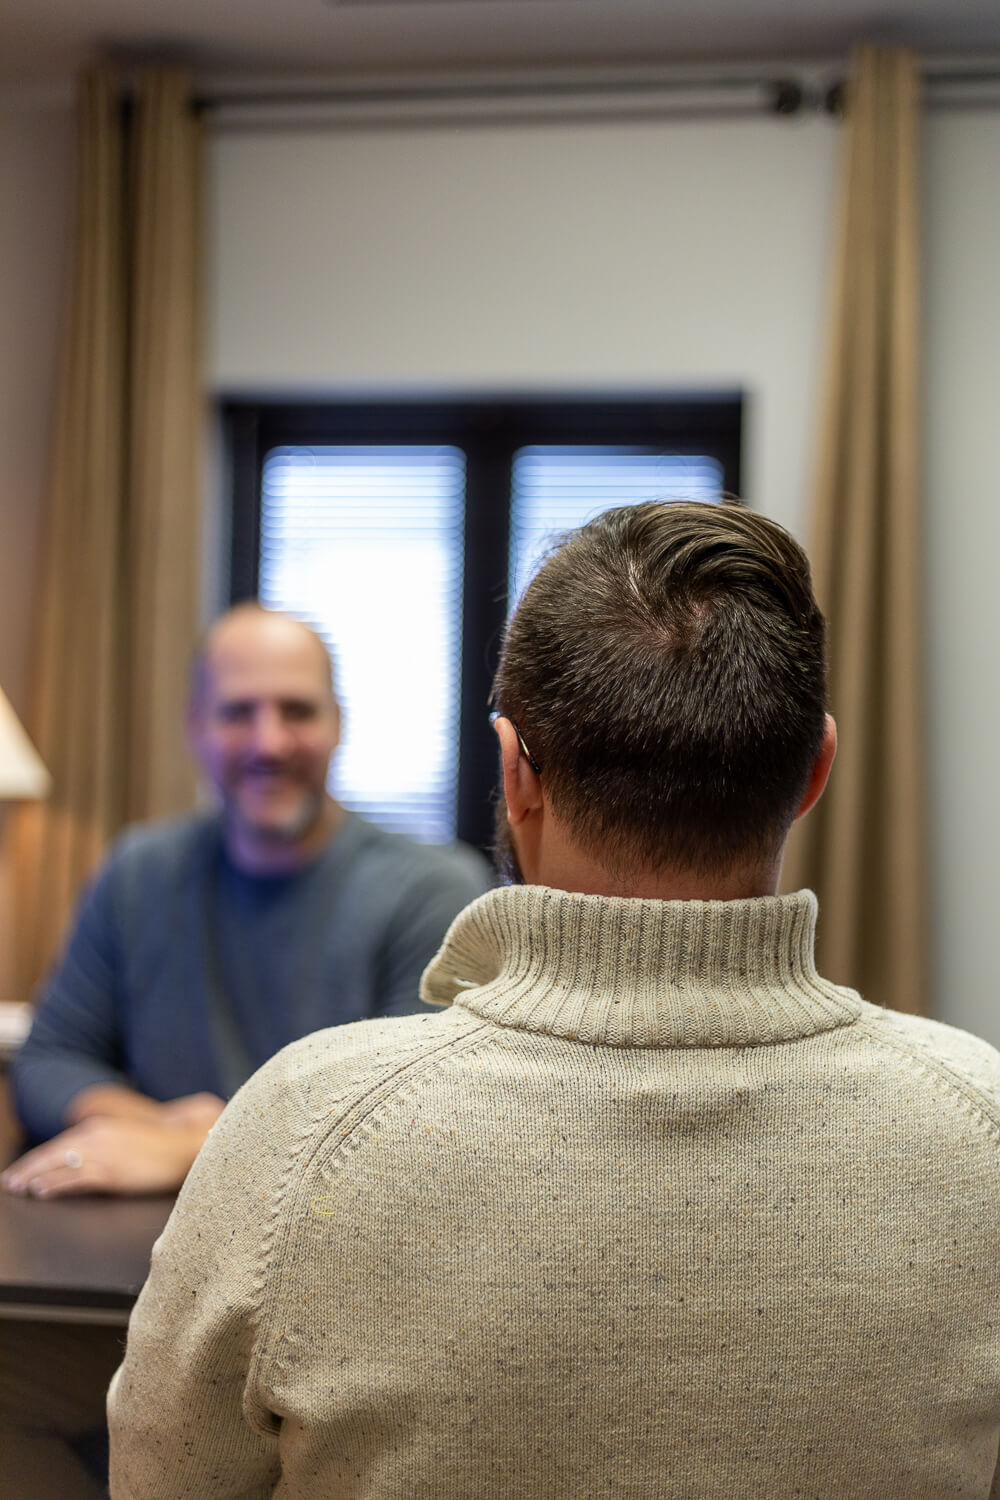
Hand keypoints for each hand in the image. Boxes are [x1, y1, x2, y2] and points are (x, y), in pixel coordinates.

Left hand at [0, 1095, 224, 1198]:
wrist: (185, 1145)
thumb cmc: (159, 1147)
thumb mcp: (125, 1140)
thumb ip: (103, 1145)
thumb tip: (81, 1159)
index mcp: (99, 1128)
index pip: (59, 1144)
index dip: (36, 1158)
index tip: (20, 1170)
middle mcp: (96, 1136)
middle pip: (52, 1153)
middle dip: (27, 1168)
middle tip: (9, 1182)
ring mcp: (103, 1153)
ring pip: (58, 1166)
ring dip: (34, 1178)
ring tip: (18, 1189)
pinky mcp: (112, 1171)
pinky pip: (75, 1179)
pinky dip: (54, 1185)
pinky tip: (41, 1192)